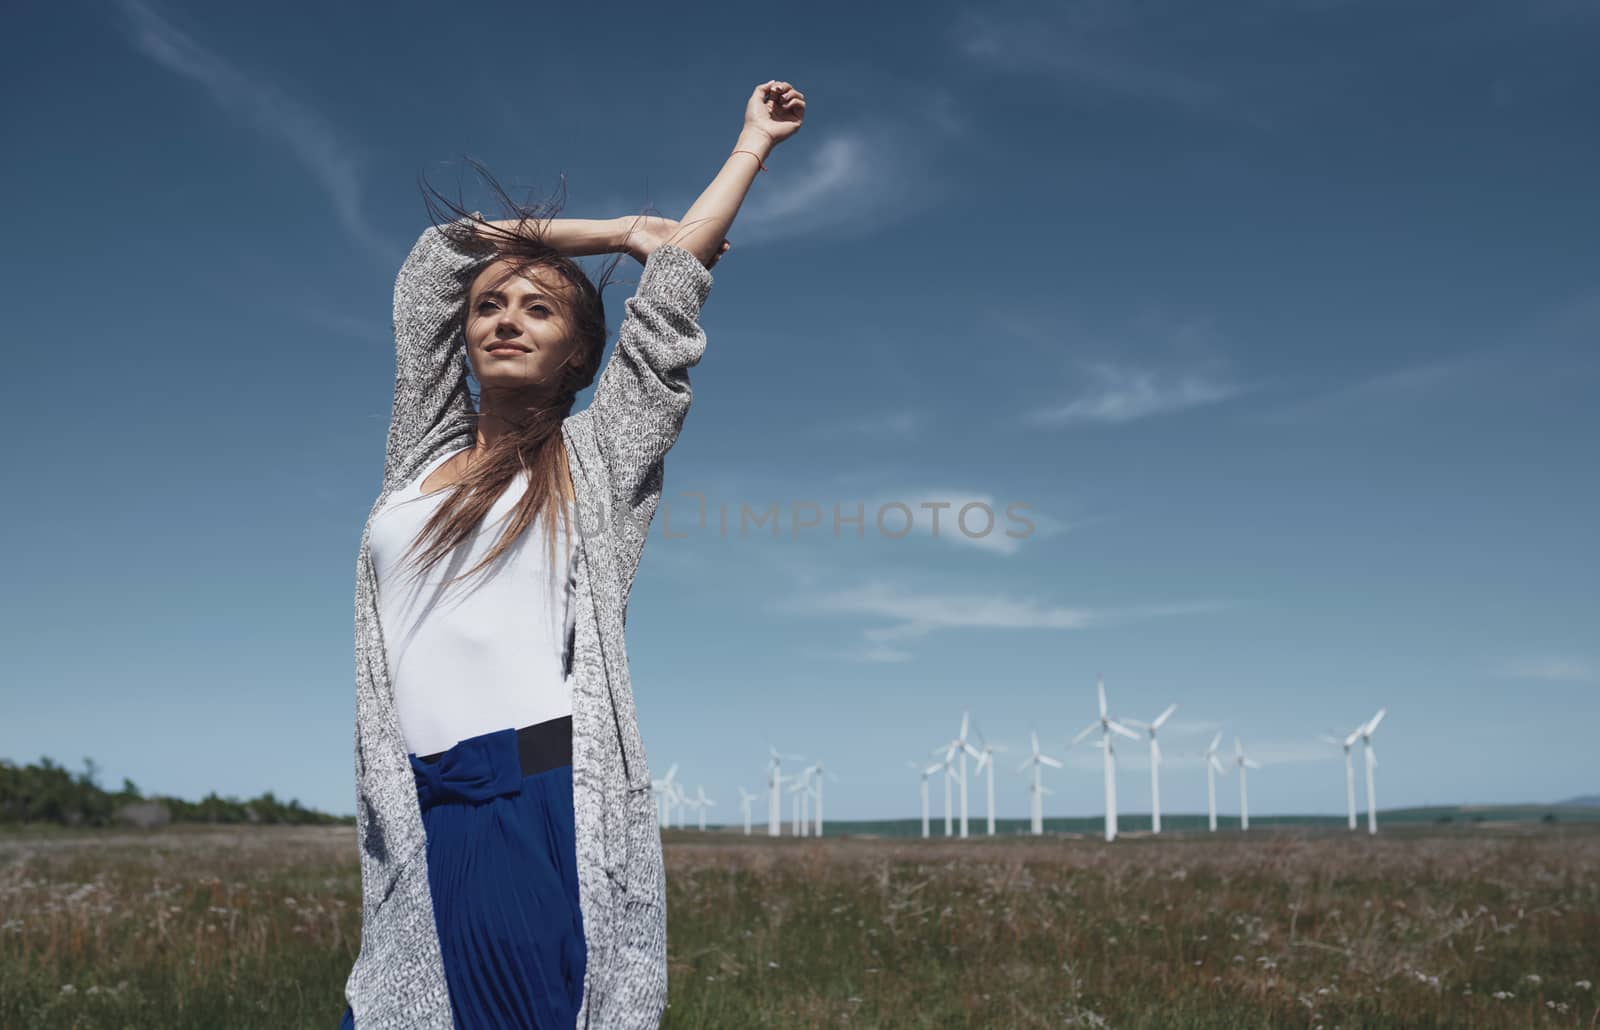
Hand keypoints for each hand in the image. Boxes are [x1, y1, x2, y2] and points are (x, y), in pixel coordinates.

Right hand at [616, 214, 730, 267]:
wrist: (630, 233)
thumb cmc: (641, 249)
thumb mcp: (658, 258)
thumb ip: (674, 260)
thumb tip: (692, 265)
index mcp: (677, 265)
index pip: (698, 267)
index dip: (710, 263)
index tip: (718, 259)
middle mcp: (680, 255)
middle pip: (703, 255)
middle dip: (715, 253)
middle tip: (725, 249)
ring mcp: (680, 242)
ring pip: (701, 243)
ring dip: (714, 243)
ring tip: (726, 243)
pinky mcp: (677, 229)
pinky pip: (693, 230)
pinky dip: (704, 230)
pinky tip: (715, 227)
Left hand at [744, 80, 804, 145]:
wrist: (760, 132)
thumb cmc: (755, 118)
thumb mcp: (755, 98)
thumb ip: (763, 88)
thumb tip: (774, 82)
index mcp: (773, 104)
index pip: (781, 89)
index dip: (778, 85)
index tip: (773, 89)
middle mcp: (782, 109)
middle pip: (790, 90)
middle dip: (785, 86)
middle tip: (778, 90)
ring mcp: (790, 114)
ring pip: (798, 96)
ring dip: (791, 93)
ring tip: (782, 99)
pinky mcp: (796, 120)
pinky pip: (802, 104)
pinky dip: (794, 101)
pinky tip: (786, 106)